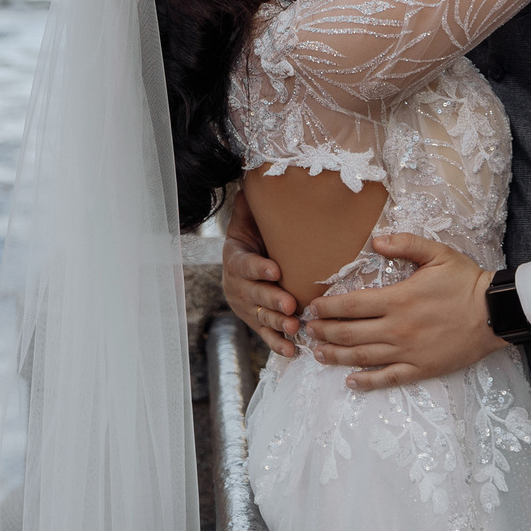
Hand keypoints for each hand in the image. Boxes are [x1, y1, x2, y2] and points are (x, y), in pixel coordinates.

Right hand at [221, 191, 302, 357]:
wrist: (242, 265)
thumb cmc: (252, 239)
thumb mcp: (247, 220)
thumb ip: (248, 206)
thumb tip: (249, 179)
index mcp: (235, 258)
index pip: (244, 264)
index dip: (258, 268)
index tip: (274, 269)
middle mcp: (238, 285)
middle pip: (253, 294)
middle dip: (271, 300)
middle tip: (290, 304)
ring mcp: (247, 307)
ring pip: (260, 317)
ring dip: (277, 323)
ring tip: (294, 326)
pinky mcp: (257, 322)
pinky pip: (266, 335)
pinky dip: (277, 344)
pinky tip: (291, 350)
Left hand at [301, 234, 504, 390]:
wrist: (495, 313)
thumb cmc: (466, 282)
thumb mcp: (437, 253)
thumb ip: (405, 244)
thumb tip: (375, 240)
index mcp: (398, 300)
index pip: (352, 305)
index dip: (328, 308)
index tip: (313, 308)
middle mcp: (397, 329)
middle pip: (350, 334)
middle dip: (324, 332)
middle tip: (306, 331)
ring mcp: (408, 352)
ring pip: (363, 358)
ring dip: (336, 357)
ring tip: (318, 354)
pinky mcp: (421, 368)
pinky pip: (389, 378)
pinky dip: (367, 383)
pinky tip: (351, 382)